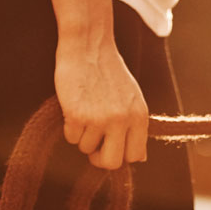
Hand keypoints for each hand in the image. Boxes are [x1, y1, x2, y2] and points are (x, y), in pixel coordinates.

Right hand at [54, 32, 148, 168]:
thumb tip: (140, 159)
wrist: (88, 47)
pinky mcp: (78, 116)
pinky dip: (70, 127)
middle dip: (99, 158)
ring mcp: (100, 119)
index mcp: (139, 116)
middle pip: (112, 162)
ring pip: (86, 149)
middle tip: (93, 147)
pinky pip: (71, 137)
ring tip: (84, 112)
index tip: (111, 149)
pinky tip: (74, 107)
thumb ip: (135, 127)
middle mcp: (122, 120)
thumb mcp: (132, 98)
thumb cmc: (108, 72)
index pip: (135, 156)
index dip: (121, 156)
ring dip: (82, 135)